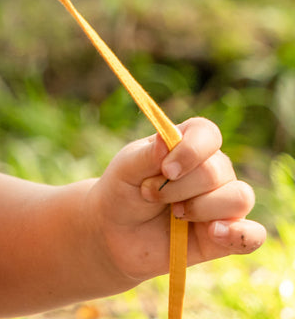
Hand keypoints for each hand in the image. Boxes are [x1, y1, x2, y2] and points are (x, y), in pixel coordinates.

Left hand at [88, 117, 264, 283]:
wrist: (116, 232)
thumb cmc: (123, 190)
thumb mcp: (126, 169)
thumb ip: (147, 155)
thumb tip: (166, 138)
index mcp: (186, 144)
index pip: (207, 133)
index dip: (191, 150)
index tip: (165, 169)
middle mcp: (211, 170)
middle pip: (218, 170)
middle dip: (179, 187)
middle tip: (151, 195)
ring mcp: (221, 203)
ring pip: (239, 198)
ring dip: (202, 208)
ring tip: (174, 215)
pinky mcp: (226, 236)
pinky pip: (254, 234)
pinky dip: (241, 234)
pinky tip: (214, 234)